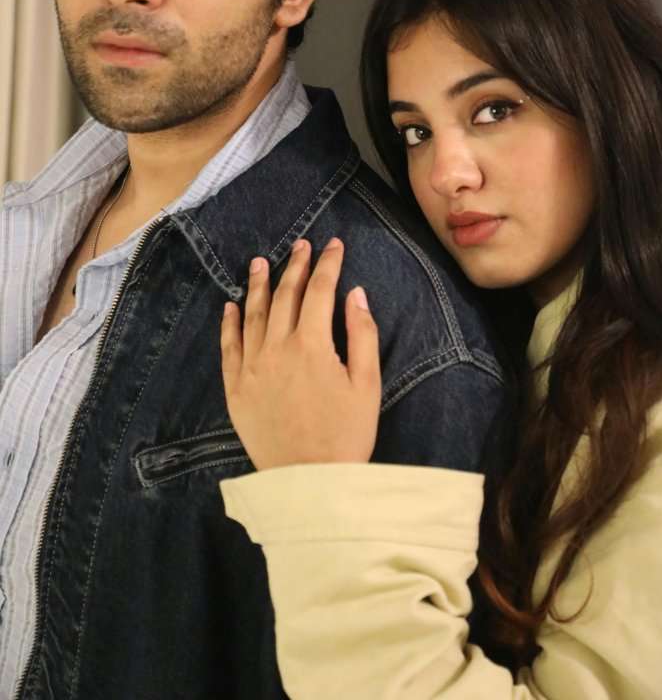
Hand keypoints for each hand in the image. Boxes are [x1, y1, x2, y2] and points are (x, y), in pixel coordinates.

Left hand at [221, 237, 381, 469]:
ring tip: (261, 261)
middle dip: (295, 266)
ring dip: (259, 284)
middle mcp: (276, 349)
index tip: (333, 245)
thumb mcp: (367, 384)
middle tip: (301, 244)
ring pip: (253, 314)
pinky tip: (231, 305)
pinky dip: (230, 322)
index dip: (328, 264)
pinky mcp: (236, 389)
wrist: (310, 483)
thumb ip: (362, 335)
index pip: (319, 291)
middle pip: (285, 295)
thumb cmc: (347, 435)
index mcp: (311, 345)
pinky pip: (229, 347)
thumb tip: (356, 294)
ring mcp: (252, 368)